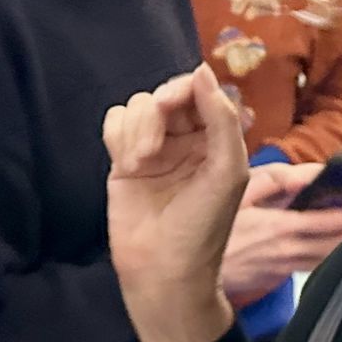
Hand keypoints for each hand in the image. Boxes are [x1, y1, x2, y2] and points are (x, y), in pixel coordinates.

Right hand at [104, 64, 248, 341]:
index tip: (170, 106)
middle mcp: (185, 138)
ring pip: (137, 106)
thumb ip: (222, 119)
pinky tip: (127, 166)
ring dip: (136, 130)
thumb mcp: (227, 171)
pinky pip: (115, 121)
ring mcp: (152, 148)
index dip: (183, 89)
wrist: (162, 271)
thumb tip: (201, 71)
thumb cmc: (203, 226)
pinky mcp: (122, 160)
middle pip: (165, 94)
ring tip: (141, 165)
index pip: (199, 91)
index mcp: (216, 138)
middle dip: (156, 113)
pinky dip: (118, 136)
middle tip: (153, 145)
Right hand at [220, 164, 341, 306]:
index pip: (331, 221)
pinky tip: (333, 242)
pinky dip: (328, 255)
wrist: (186, 270)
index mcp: (282, 227)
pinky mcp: (278, 278)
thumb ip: (279, 179)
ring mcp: (285, 269)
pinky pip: (312, 267)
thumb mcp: (239, 191)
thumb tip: (315, 171)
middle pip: (337, 243)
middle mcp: (290, 252)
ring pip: (328, 258)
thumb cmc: (208, 222)